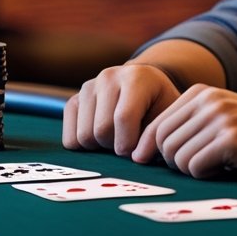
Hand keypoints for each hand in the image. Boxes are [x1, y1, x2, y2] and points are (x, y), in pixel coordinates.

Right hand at [62, 63, 182, 156]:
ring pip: (83, 137)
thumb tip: (137, 158)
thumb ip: (156, 137)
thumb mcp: (166, 116)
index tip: (137, 152)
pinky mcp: (73, 101)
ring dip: (100, 147)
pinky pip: (70, 139)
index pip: (123, 117)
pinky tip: (101, 137)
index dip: (129, 144)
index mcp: (135, 78)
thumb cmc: (159, 105)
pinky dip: (84, 147)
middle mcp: (108, 77)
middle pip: (101, 130)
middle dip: (115, 146)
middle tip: (128, 142)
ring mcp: (88, 87)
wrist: (146, 86)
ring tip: (116, 137)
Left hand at [133, 85, 236, 178]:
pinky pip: (195, 167)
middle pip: (162, 142)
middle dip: (175, 163)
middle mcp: (208, 99)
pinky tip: (227, 169)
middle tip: (201, 167)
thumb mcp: (223, 119)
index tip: (166, 166)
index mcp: (202, 92)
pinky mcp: (231, 139)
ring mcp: (220, 117)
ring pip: (177, 157)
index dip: (154, 151)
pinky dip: (207, 175)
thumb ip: (189, 126)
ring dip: (193, 171)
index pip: (157, 125)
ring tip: (217, 166)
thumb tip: (142, 151)